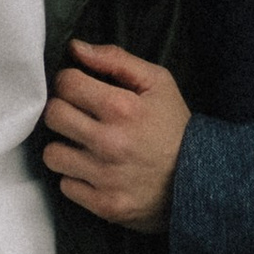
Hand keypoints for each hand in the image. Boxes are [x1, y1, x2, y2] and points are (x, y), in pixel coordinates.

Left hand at [42, 40, 191, 228]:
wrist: (201, 181)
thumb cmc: (174, 126)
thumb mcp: (157, 82)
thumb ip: (115, 59)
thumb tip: (75, 48)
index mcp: (122, 107)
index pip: (66, 83)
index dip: (70, 82)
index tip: (80, 89)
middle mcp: (110, 143)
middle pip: (53, 116)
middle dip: (63, 111)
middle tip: (79, 116)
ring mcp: (106, 177)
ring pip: (52, 154)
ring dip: (65, 147)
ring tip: (84, 145)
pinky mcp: (104, 205)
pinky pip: (66, 185)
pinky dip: (76, 178)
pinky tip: (94, 171)